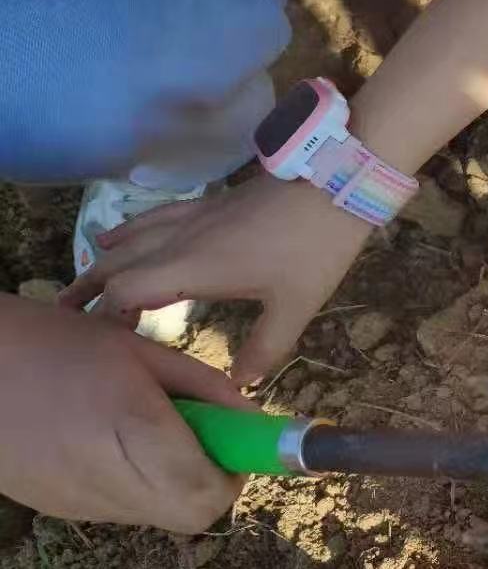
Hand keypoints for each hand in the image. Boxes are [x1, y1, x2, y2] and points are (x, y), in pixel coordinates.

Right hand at [0, 294, 246, 532]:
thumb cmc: (56, 342)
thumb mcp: (142, 351)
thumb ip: (206, 389)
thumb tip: (252, 420)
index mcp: (135, 432)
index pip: (210, 494)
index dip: (236, 471)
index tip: (234, 439)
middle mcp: (108, 482)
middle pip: (192, 516)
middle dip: (210, 481)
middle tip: (199, 435)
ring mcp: (77, 504)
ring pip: (157, 514)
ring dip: (172, 482)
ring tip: (145, 429)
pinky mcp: (53, 509)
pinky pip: (118, 508)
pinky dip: (134, 482)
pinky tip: (108, 440)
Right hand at [59, 175, 371, 385]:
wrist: (336, 182)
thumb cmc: (315, 248)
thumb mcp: (295, 308)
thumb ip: (265, 349)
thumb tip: (242, 386)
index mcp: (193, 267)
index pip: (125, 291)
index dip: (107, 317)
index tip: (109, 343)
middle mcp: (181, 239)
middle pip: (116, 263)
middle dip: (88, 291)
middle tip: (70, 318)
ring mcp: (193, 217)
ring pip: (130, 238)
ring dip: (103, 262)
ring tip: (82, 285)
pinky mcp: (208, 205)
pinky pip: (152, 217)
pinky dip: (127, 232)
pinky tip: (114, 236)